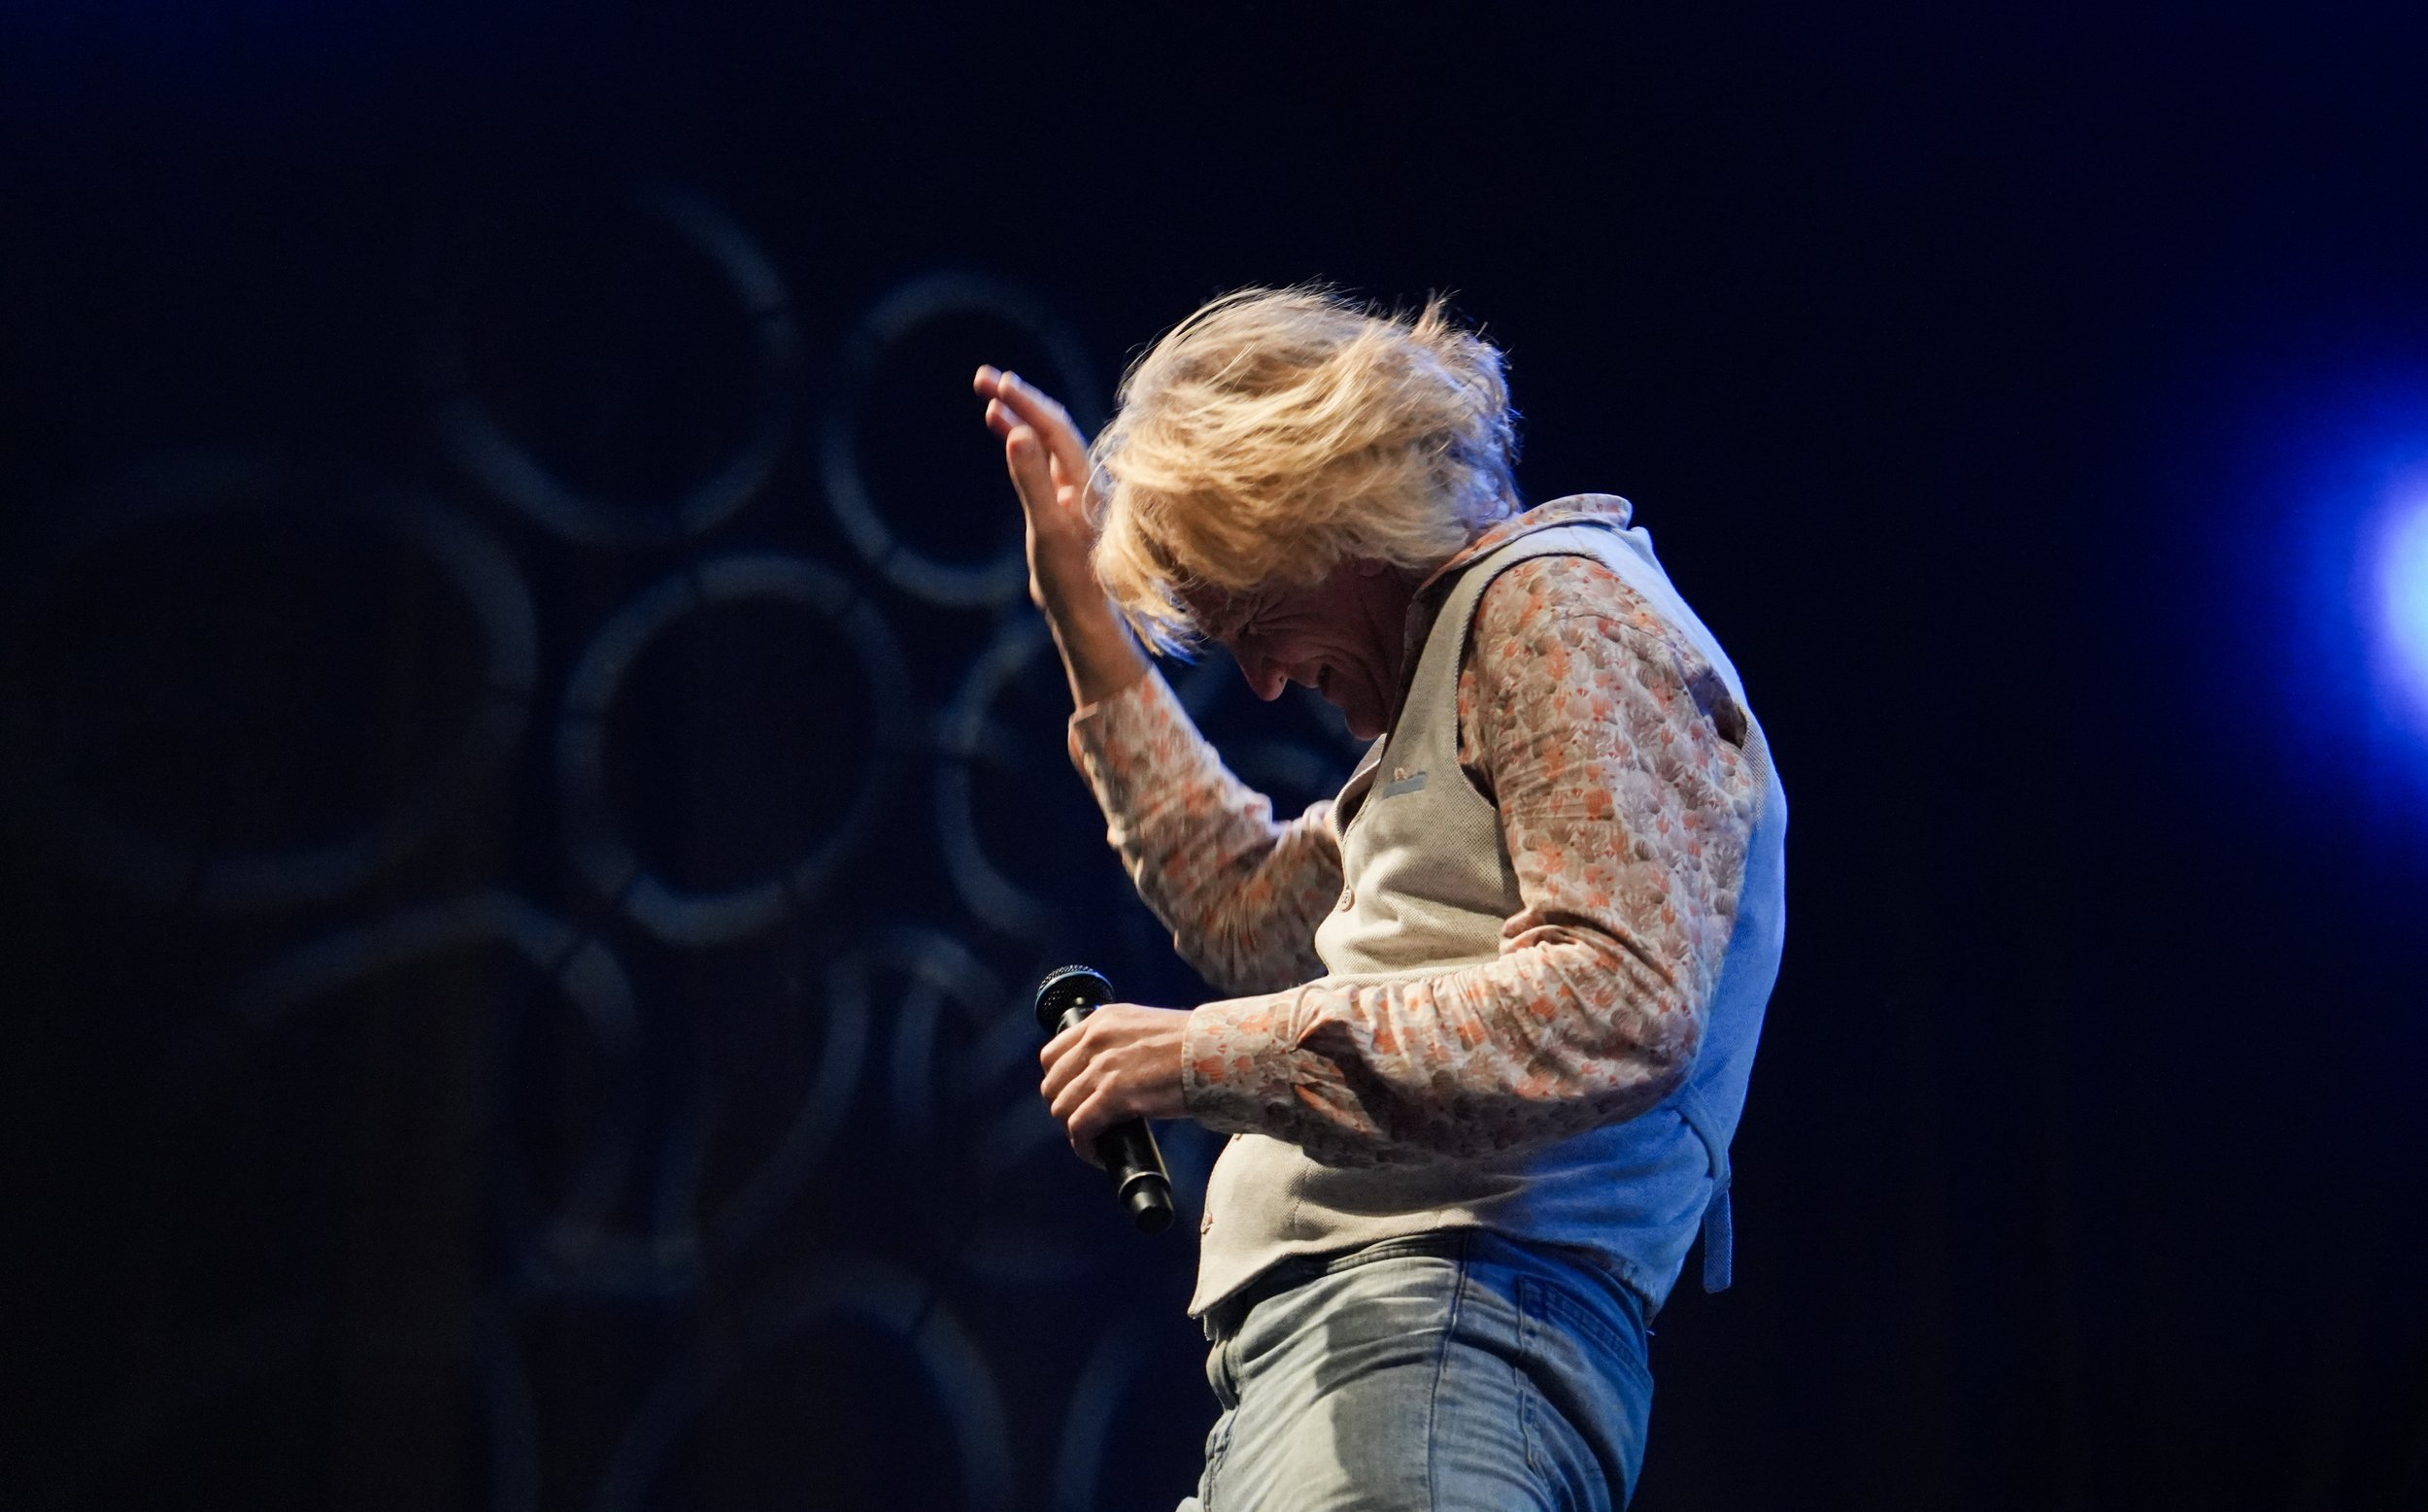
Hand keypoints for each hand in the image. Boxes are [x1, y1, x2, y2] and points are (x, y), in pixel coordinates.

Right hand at [972, 365, 1149, 708]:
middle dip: (1020, 399)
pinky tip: (1010, 436)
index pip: (1054, 426)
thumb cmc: (1071, 582)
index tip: (993, 382)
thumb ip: (1031, 479)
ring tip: (992, 397)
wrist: (1089, 620)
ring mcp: (1077, 494)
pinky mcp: (1067, 509)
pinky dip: (1025, 444)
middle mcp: (1085, 481)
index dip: (1024, 401)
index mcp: (1085, 481)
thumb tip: (1016, 432)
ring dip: (1021, 417)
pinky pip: (1046, 463)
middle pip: (1054, 426)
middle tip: (984, 377)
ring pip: (1049, 443)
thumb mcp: (1046, 530)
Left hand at [1038, 1003, 1190, 1165]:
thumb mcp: (1144, 1028)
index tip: (1073, 1098)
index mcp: (1102, 1021)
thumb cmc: (1193, 1045)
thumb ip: (1119, 1043)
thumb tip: (1108, 1075)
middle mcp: (1096, 1040)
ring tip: (1094, 1140)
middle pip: (1051, 1083)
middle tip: (1086, 1122)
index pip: (1052, 1054)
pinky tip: (1097, 1153)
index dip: (1058, 1082)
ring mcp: (1103, 1066)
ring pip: (1061, 1108)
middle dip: (1064, 1108)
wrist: (1217, 1051)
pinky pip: (1080, 1127)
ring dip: (1073, 1130)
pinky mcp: (1114, 1093)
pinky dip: (1084, 1146)